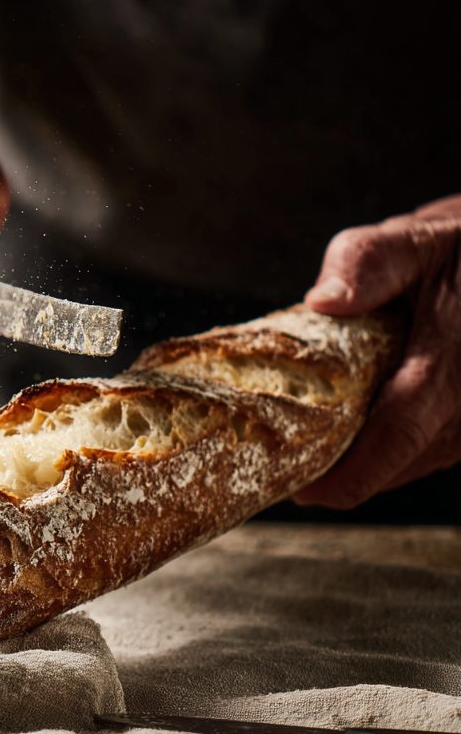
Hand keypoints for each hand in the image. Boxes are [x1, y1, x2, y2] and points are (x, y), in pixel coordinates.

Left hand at [295, 195, 460, 507]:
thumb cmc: (452, 250)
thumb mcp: (410, 241)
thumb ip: (367, 265)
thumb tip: (324, 302)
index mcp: (457, 356)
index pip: (405, 427)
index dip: (356, 470)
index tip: (307, 492)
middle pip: (410, 457)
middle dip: (350, 475)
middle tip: (290, 481)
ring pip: (425, 459)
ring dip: (372, 468)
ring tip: (313, 469)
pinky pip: (436, 449)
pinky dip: (395, 454)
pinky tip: (353, 449)